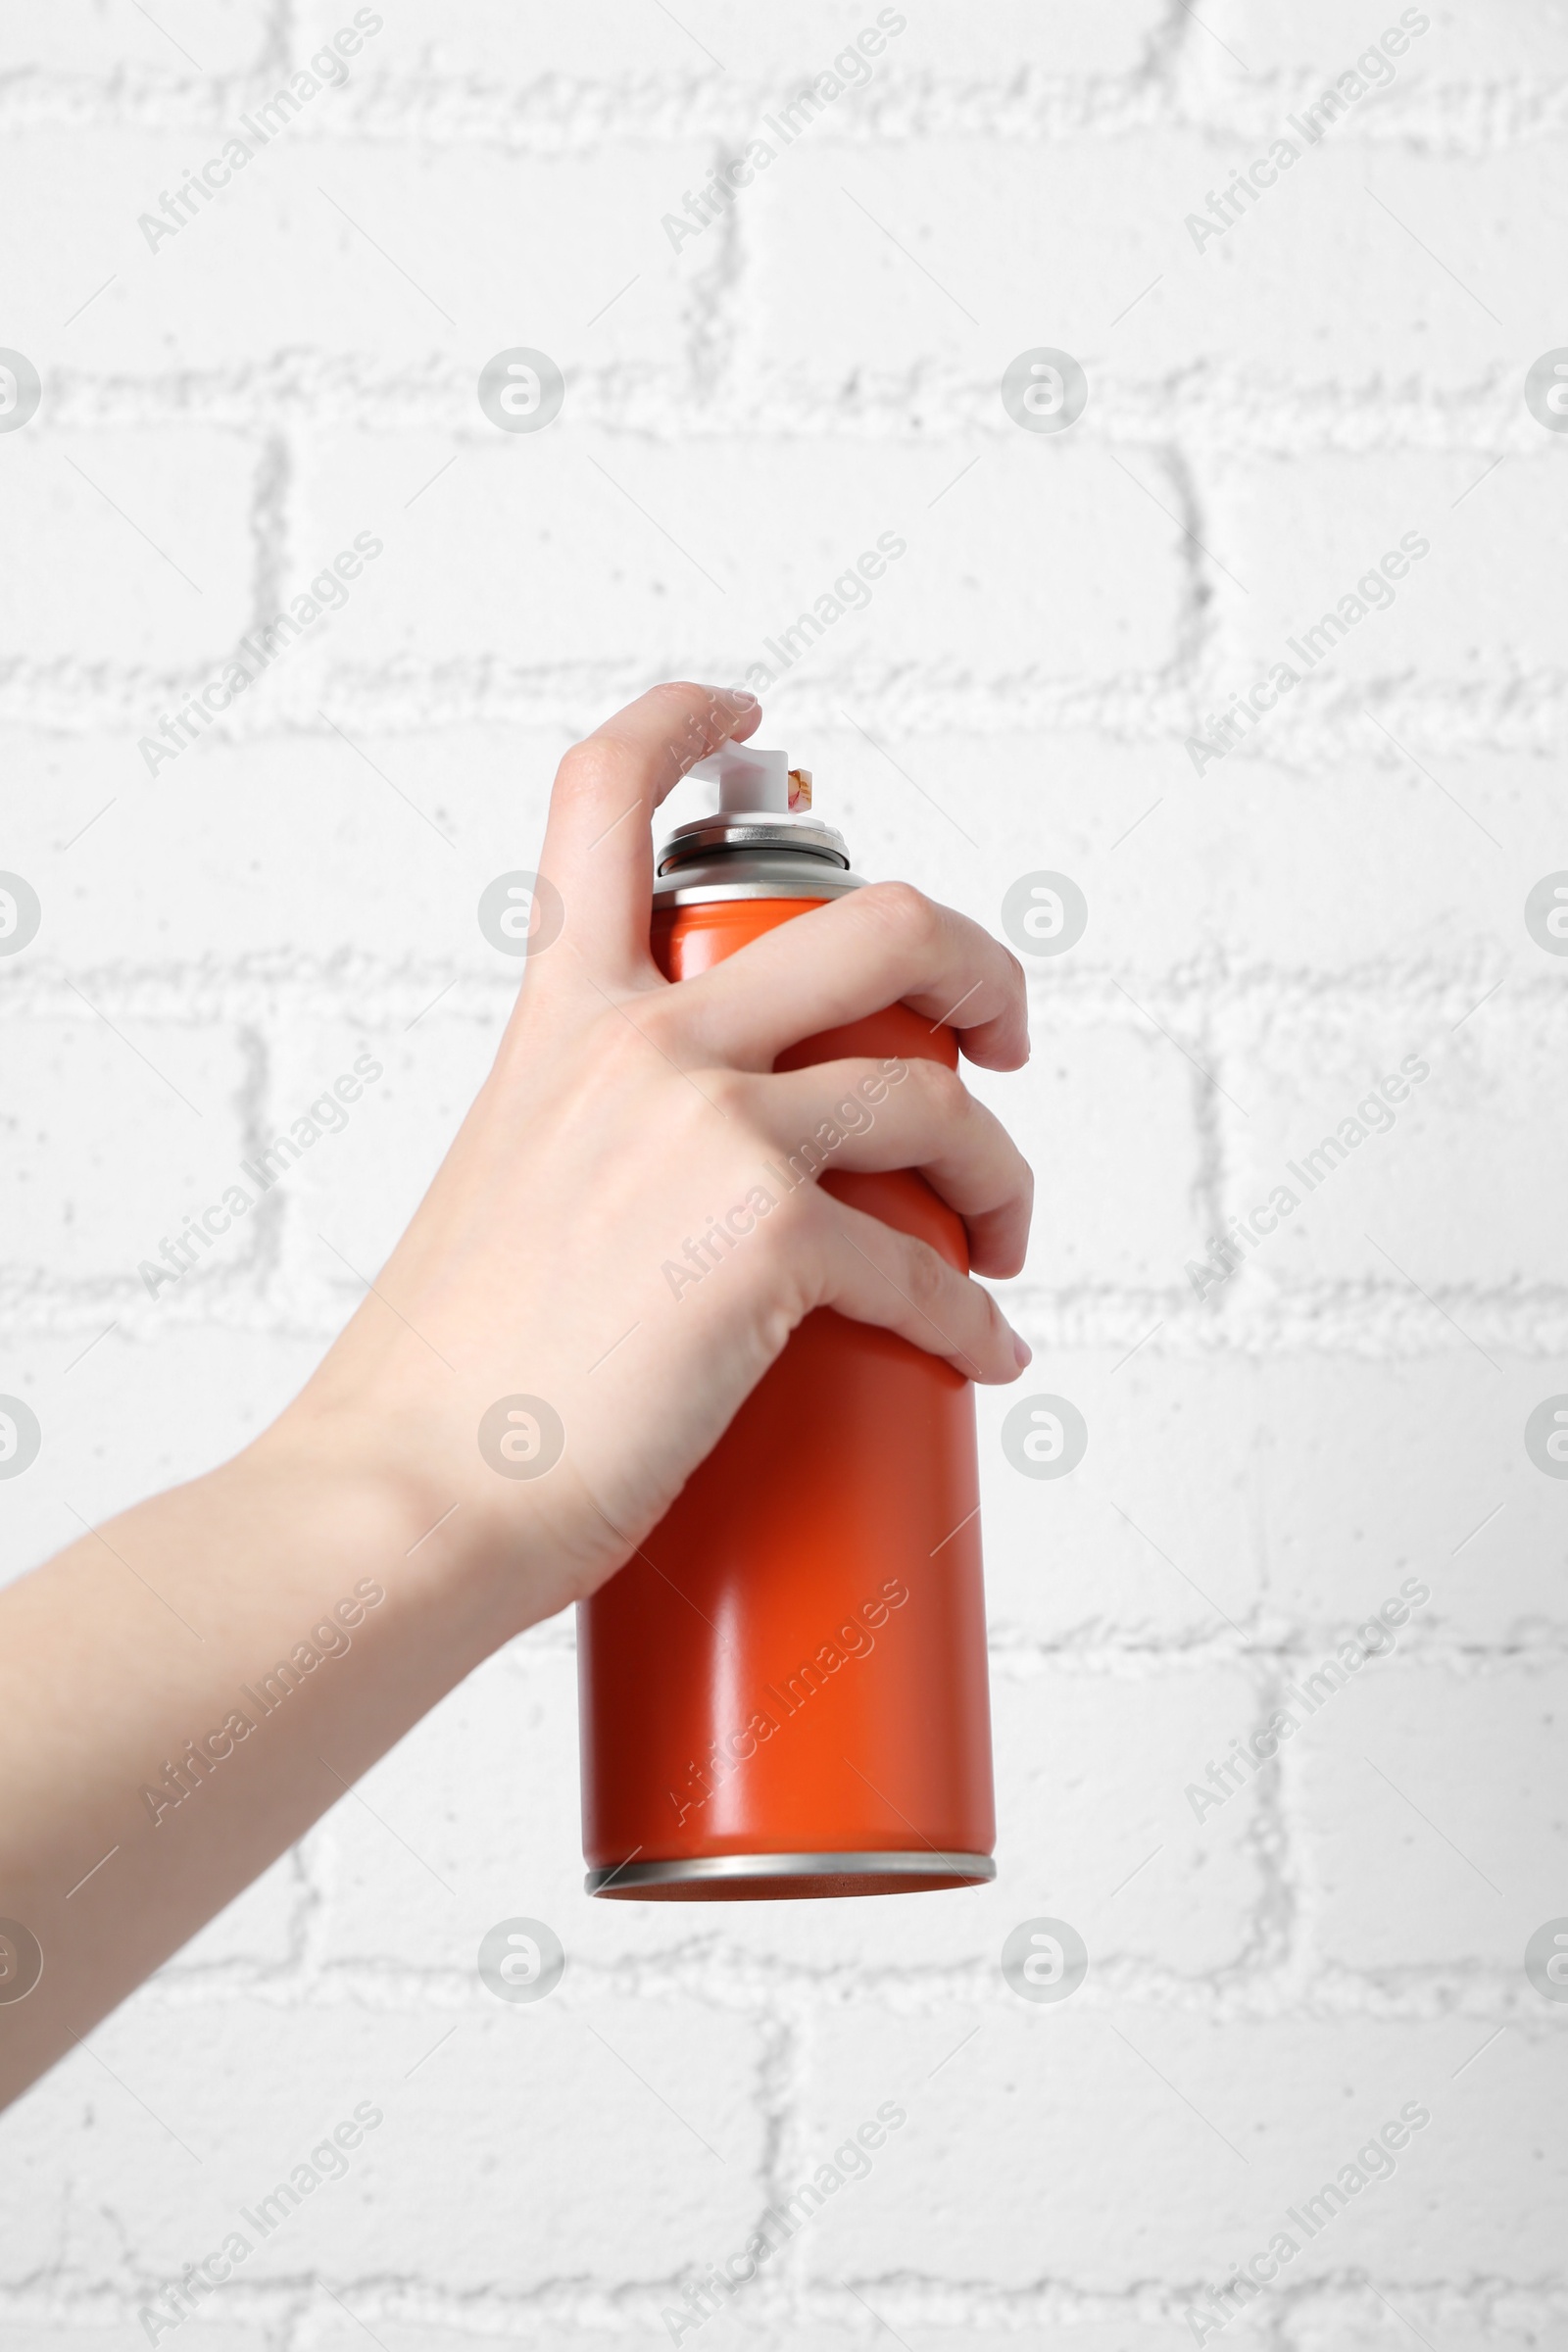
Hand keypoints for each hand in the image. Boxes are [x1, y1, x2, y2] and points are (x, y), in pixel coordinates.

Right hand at [270, 681, 1033, 1628]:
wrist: (411, 1495)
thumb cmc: (444, 1379)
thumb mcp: (502, 1184)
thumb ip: (590, 1138)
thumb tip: (679, 1186)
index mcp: (563, 1016)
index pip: (602, 796)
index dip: (682, 723)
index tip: (746, 717)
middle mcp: (645, 1044)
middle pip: (882, 922)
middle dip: (980, 965)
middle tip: (999, 1032)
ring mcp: (715, 1135)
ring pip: (936, 1100)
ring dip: (1001, 1170)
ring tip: (999, 1231)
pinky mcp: (771, 1245)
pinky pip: (929, 1271)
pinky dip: (972, 1318)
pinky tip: (980, 1347)